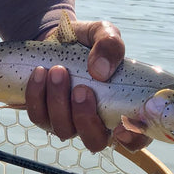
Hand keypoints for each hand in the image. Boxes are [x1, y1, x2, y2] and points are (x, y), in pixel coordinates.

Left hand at [25, 19, 151, 152]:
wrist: (55, 37)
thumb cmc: (87, 41)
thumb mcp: (103, 32)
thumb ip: (110, 45)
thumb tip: (100, 72)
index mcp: (122, 107)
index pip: (135, 138)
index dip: (131, 140)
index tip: (121, 127)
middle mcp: (97, 122)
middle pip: (94, 141)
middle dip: (85, 118)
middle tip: (81, 89)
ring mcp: (69, 123)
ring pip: (63, 130)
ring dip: (58, 102)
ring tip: (57, 71)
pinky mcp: (45, 117)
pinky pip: (39, 117)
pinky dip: (37, 96)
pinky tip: (39, 73)